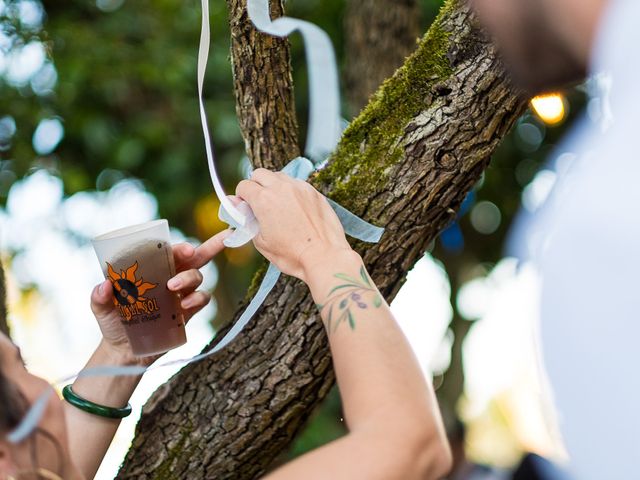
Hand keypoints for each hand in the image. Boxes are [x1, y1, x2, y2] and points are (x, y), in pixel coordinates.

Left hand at [89, 230, 228, 364]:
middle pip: (195, 257)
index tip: (183, 250)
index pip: (169, 251)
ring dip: (189, 277)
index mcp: (153, 269)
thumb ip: (99, 297)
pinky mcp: (187, 312)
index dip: (178, 247)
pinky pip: (202, 299)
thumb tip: (105, 286)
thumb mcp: (101, 309)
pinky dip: (198, 299)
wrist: (125, 351)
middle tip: (192, 252)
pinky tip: (185, 305)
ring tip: (173, 288)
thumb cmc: (113, 323)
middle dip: (208, 247)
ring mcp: (181, 294)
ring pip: (197, 276)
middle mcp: (171, 277)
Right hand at [236, 168, 352, 281]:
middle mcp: (281, 187)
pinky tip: (295, 208)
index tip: (246, 207)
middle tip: (259, 203)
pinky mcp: (314, 192)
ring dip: (274, 186)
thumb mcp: (261, 242)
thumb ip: (247, 221)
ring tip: (278, 205)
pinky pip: (297, 184)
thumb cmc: (292, 254)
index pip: (244, 185)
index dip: (241, 197)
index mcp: (263, 199)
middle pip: (260, 174)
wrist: (324, 257)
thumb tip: (239, 208)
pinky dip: (291, 191)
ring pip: (280, 176)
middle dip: (255, 185)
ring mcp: (300, 188)